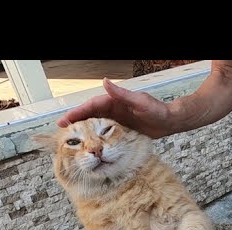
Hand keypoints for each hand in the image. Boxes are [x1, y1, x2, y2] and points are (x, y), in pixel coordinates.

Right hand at [57, 78, 173, 138]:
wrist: (169, 121)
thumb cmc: (157, 110)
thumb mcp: (139, 101)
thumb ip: (122, 93)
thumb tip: (105, 82)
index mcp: (115, 101)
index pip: (91, 106)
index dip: (77, 112)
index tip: (65, 119)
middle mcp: (114, 109)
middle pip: (90, 115)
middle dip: (76, 121)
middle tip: (61, 130)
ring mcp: (117, 120)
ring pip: (96, 125)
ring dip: (84, 130)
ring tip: (71, 139)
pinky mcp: (122, 129)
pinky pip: (105, 133)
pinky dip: (96, 137)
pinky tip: (91, 145)